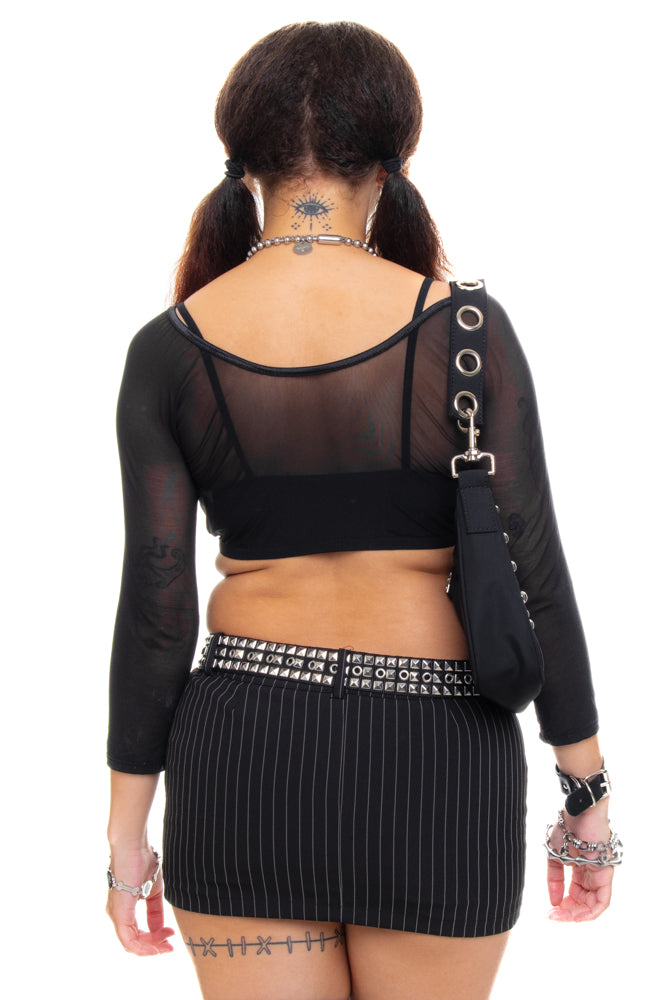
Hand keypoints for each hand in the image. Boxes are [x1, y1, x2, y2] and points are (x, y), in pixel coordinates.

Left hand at [106, 844, 174, 954]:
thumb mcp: (153, 892)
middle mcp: (117, 916)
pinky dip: (144, 946)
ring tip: (168, 941)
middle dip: (154, 946)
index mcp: (124, 910)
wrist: (134, 846)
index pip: (136, 935)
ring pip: (131, 945)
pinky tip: (160, 940)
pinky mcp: (119, 914)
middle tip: (171, 943)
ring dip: (151, 947)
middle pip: (134, 943)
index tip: (171, 935)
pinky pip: (129, 941)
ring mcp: (116, 916)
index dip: (154, 939)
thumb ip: (155, 912)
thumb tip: (159, 930)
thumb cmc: (142, 862)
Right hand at [546, 806, 614, 921]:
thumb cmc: (567, 829)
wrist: (579, 813)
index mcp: (580, 870)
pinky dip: (590, 912)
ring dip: (577, 915)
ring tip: (561, 916)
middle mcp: (591, 876)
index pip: (574, 895)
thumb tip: (553, 902)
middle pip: (583, 903)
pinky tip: (576, 915)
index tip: (549, 912)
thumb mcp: (554, 856)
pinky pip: (602, 901)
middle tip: (553, 916)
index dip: (562, 907)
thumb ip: (554, 879)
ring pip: (593, 906)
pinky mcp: (606, 875)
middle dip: (568, 913)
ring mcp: (600, 876)